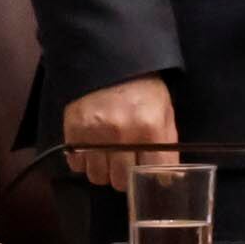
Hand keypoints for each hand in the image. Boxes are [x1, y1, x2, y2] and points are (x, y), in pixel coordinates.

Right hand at [63, 75, 176, 193]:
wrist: (112, 63)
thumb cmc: (144, 89)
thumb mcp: (165, 111)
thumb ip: (167, 143)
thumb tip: (171, 176)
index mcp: (150, 129)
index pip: (151, 172)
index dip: (152, 178)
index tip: (149, 177)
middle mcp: (121, 135)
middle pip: (120, 180)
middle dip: (125, 177)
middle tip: (126, 166)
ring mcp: (94, 135)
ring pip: (97, 176)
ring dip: (104, 172)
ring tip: (108, 158)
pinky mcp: (72, 132)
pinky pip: (76, 165)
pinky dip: (84, 163)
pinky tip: (92, 150)